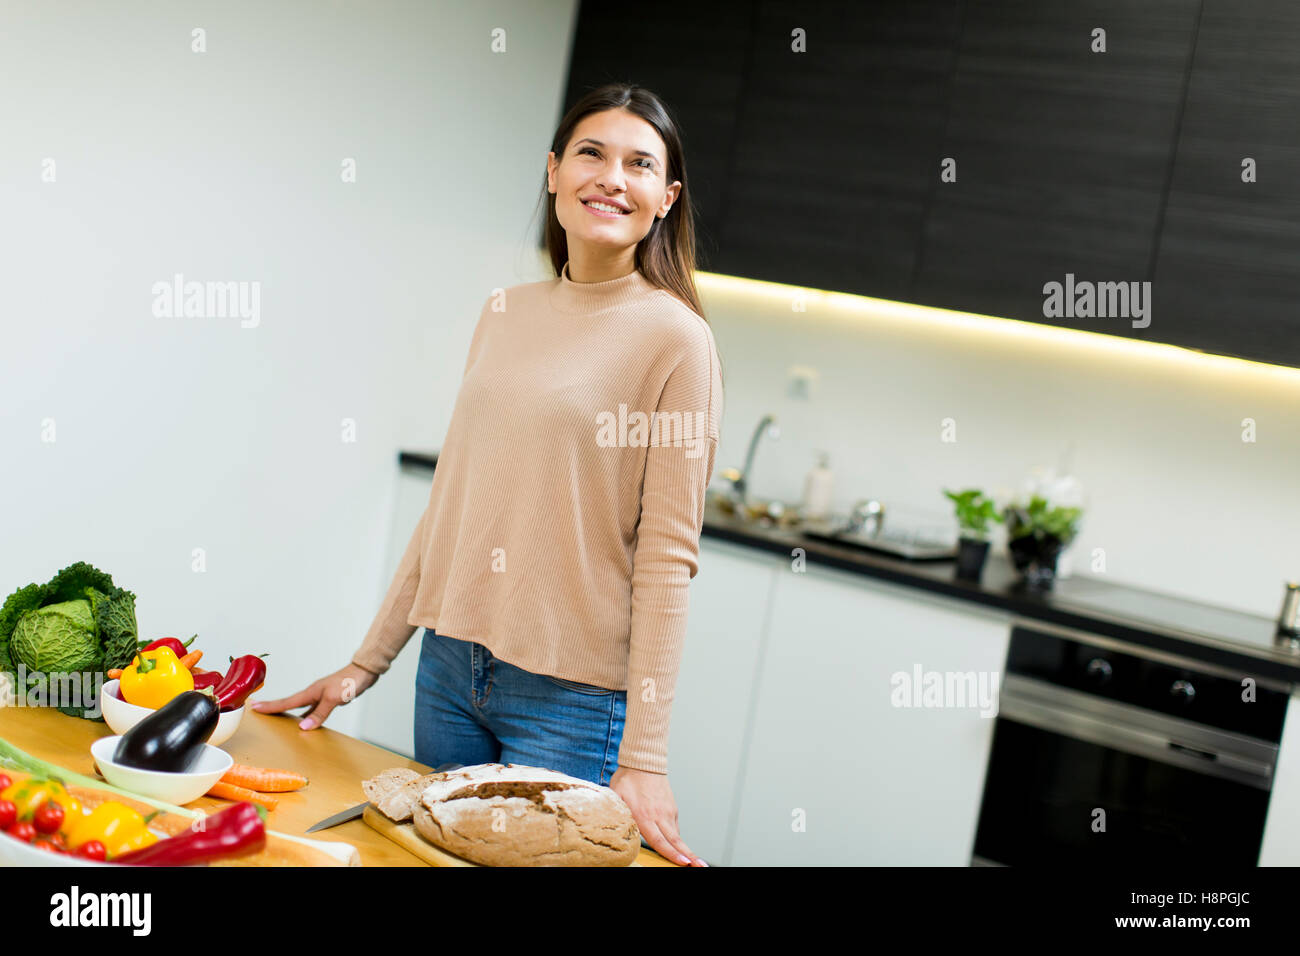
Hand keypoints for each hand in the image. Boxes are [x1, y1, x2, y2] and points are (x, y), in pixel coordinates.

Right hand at [250, 663, 377, 729]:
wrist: (365, 672)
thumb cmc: (350, 682)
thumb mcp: (334, 698)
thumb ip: (319, 713)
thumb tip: (303, 727)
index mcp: (311, 692)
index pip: (286, 702)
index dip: (271, 706)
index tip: (254, 707)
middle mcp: (313, 694)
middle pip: (289, 703)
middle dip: (274, 708)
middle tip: (258, 711)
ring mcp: (321, 696)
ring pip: (301, 707)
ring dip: (289, 713)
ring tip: (276, 721)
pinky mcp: (329, 699)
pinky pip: (313, 710)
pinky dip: (307, 716)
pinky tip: (307, 723)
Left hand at [608, 766, 707, 866]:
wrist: (644, 761)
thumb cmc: (628, 779)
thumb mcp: (616, 797)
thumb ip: (617, 814)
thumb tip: (611, 829)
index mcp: (645, 815)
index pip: (659, 840)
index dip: (671, 854)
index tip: (683, 863)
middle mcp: (659, 815)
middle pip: (675, 841)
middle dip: (689, 856)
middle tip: (700, 867)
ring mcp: (668, 811)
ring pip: (677, 835)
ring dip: (686, 850)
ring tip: (695, 862)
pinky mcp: (672, 808)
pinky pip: (674, 827)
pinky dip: (676, 838)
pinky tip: (678, 846)